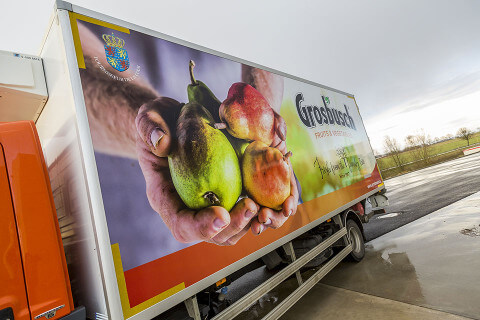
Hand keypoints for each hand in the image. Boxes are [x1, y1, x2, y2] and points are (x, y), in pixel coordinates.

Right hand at [135, 98, 259, 244]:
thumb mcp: (149, 116)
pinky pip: (241, 211)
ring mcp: (207, 204)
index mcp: (165, 196)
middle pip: (211, 235)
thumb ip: (150, 126)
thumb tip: (162, 143)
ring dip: (248, 222)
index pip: (181, 224)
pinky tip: (268, 195)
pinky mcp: (224, 195)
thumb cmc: (160, 121)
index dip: (201, 227)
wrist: (174, 121)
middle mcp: (187, 207)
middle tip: (251, 206)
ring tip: (262, 203)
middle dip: (232, 226)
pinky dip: (257, 209)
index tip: (221, 214)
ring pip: (230, 230)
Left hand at [250, 122, 298, 234]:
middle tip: (264, 216)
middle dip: (275, 217)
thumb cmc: (261, 129)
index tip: (287, 209)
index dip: (291, 203)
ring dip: (264, 223)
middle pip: (279, 211)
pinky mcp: (249, 197)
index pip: (291, 193)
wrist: (242, 134)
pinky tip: (248, 225)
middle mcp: (276, 188)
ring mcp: (262, 195)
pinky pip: (251, 213)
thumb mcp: (273, 122)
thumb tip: (281, 134)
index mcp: (285, 176)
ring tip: (256, 225)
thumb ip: (279, 125)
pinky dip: (251, 221)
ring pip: (267, 216)